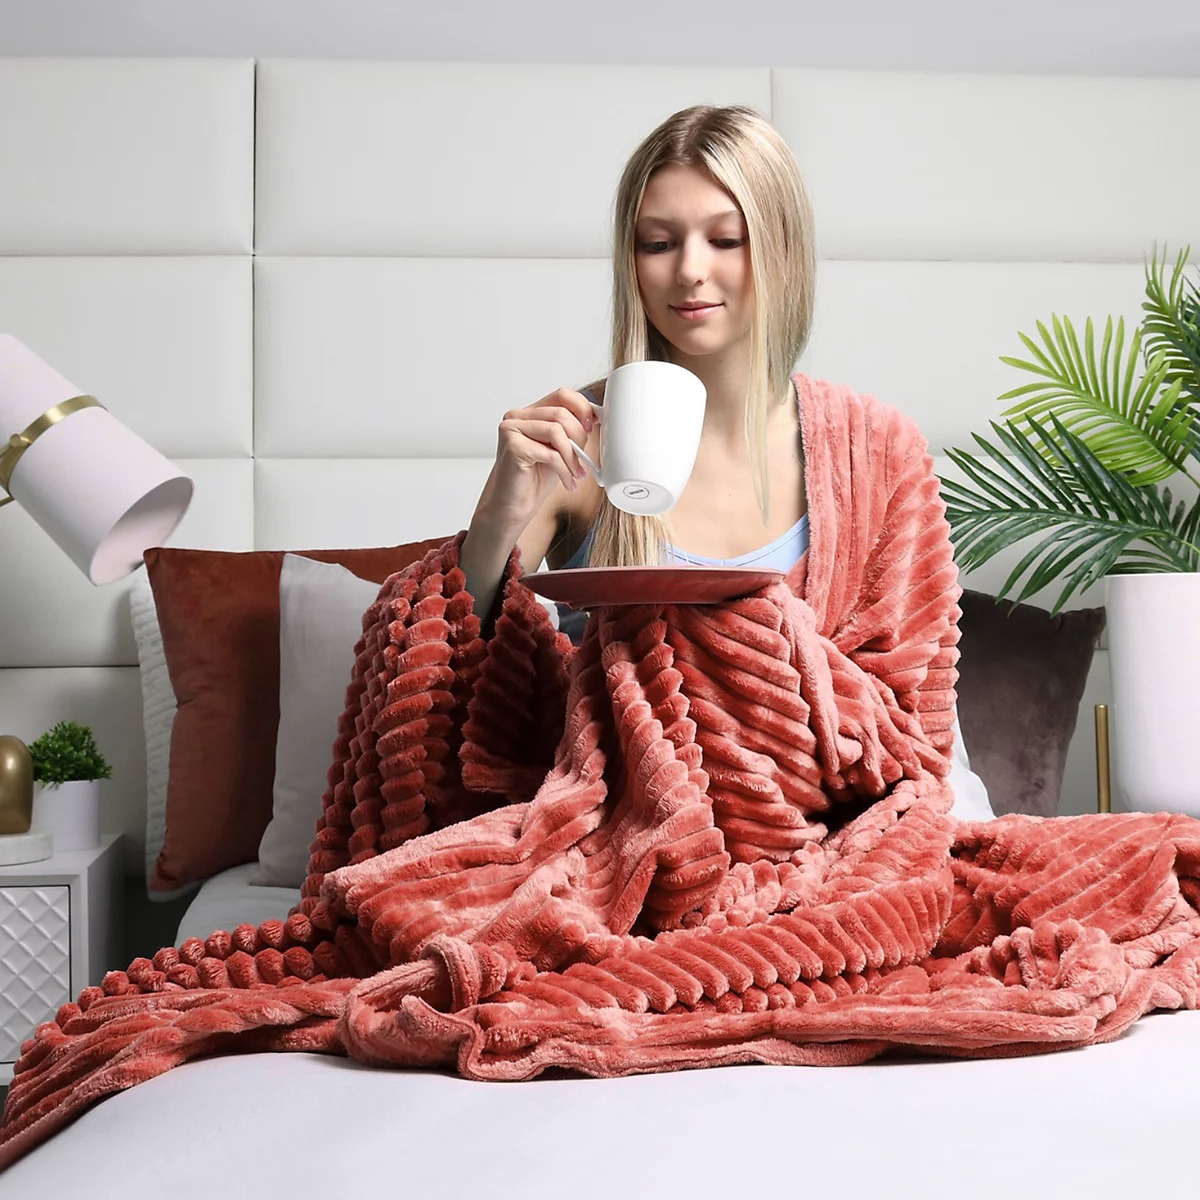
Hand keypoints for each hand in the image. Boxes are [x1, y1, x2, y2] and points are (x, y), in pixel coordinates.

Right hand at [473, 387, 596, 533]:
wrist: (512, 506)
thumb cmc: (534, 479)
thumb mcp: (560, 450)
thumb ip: (572, 431)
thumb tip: (596, 416)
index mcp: (529, 413)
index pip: (561, 395)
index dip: (582, 408)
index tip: (591, 428)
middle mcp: (516, 417)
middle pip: (560, 413)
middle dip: (579, 438)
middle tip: (583, 460)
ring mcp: (511, 430)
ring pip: (556, 431)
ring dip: (572, 456)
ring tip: (575, 473)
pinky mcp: (513, 447)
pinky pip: (550, 453)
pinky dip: (564, 470)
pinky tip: (568, 482)